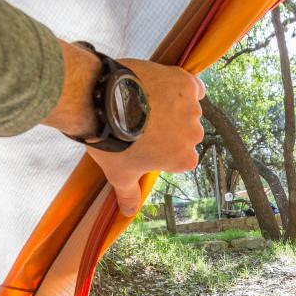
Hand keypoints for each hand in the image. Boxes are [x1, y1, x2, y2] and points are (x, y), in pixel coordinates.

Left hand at [89, 59, 204, 215]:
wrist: (102, 103)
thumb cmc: (112, 143)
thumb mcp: (119, 174)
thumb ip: (129, 194)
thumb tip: (129, 213)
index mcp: (183, 158)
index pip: (183, 157)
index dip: (167, 151)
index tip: (150, 145)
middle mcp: (193, 134)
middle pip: (188, 132)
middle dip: (171, 128)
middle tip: (144, 123)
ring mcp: (191, 107)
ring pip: (189, 108)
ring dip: (174, 106)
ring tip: (147, 103)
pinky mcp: (184, 82)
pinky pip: (193, 86)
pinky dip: (184, 87)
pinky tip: (168, 87)